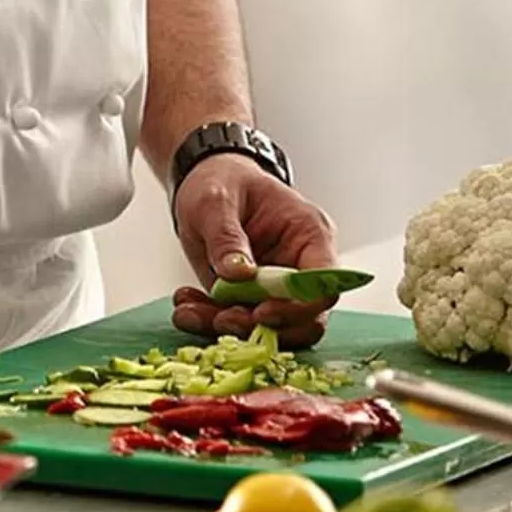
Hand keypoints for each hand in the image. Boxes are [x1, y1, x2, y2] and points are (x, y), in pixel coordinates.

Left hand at [171, 157, 339, 349]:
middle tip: (222, 320)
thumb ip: (227, 237)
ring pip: (269, 328)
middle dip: (262, 328)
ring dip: (229, 329)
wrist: (204, 183)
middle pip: (304, 319)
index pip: (324, 284)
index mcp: (310, 235)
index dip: (299, 307)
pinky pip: (238, 322)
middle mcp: (300, 266)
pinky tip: (187, 307)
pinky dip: (210, 321)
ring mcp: (276, 288)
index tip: (261, 312)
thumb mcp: (215, 202)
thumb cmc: (222, 182)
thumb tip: (238, 274)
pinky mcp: (250, 299)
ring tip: (190, 312)